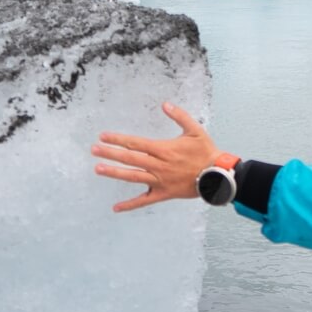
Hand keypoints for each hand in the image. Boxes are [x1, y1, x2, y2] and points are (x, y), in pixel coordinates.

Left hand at [92, 102, 218, 212]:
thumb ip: (179, 116)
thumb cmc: (206, 151)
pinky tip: (116, 207)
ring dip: (114, 173)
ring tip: (98, 169)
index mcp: (164, 149)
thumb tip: (165, 104)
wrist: (217, 175)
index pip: (136, 143)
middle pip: (130, 159)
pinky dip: (130, 205)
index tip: (103, 136)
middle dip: (110, 153)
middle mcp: (159, 165)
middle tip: (94, 150)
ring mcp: (160, 181)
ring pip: (133, 177)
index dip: (118, 139)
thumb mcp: (195, 130)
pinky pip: (144, 201)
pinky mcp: (163, 194)